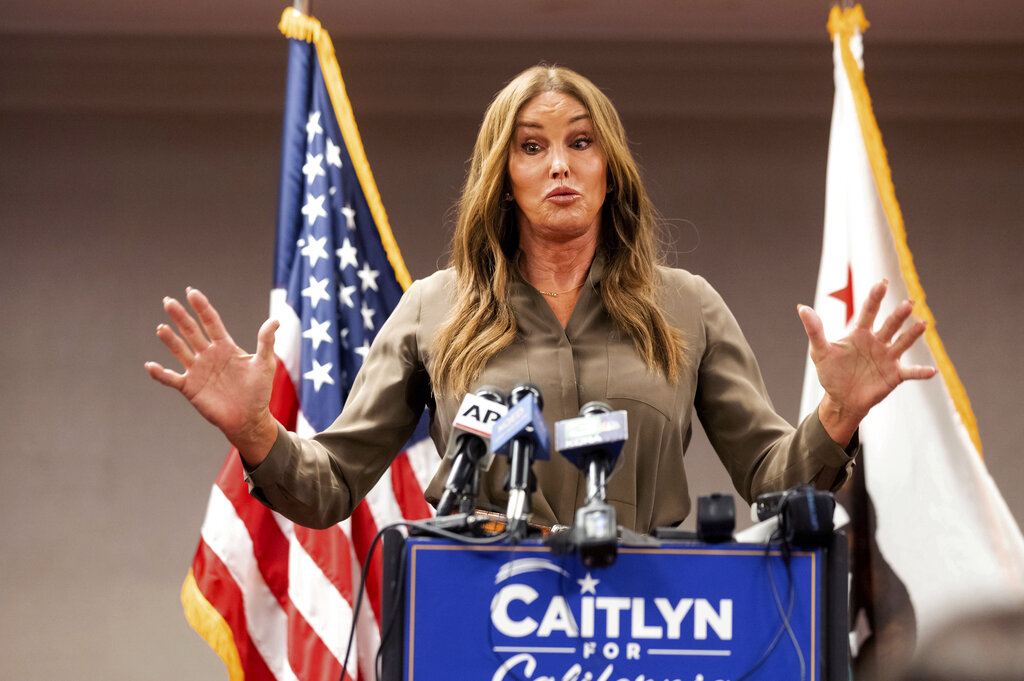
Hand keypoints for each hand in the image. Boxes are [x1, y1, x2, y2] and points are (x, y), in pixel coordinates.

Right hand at [144, 288, 279, 464]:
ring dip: (169, 339)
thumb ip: (266, 342)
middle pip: (191, 331)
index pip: (210, 321)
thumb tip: (276, 320)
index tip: (191, 291)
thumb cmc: (259, 391)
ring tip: (161, 328)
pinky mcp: (190, 387)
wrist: (249, 419)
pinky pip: (171, 378)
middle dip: (180, 316)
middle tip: (168, 301)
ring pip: (179, 350)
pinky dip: (160, 373)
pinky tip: (150, 365)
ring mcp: (197, 370)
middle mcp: (208, 355)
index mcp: (225, 346)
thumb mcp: (265, 364)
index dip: (201, 306)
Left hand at [798, 279, 936, 445]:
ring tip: (922, 324)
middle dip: (898, 315)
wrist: (840, 399)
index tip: (882, 283)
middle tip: (908, 303)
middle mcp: (877, 342)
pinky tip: (932, 370)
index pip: (869, 311)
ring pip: (902, 343)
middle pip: (889, 325)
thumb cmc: (831, 372)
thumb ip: (814, 330)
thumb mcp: (820, 351)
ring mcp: (888, 358)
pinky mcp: (894, 375)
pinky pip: (910, 372)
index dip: (875, 297)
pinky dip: (921, 372)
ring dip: (912, 335)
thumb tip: (801, 307)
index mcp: (860, 333)